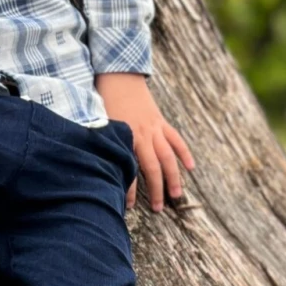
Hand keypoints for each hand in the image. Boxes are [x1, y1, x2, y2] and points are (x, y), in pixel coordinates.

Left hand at [94, 73, 194, 212]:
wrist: (118, 76)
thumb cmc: (103, 102)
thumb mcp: (97, 124)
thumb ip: (102, 145)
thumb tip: (94, 169)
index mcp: (125, 137)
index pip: (129, 169)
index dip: (129, 190)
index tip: (127, 207)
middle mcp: (142, 134)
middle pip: (153, 167)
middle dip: (156, 189)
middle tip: (158, 209)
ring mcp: (154, 128)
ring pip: (168, 156)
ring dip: (174, 177)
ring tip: (177, 195)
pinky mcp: (161, 122)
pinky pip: (176, 139)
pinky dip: (184, 153)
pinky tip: (191, 167)